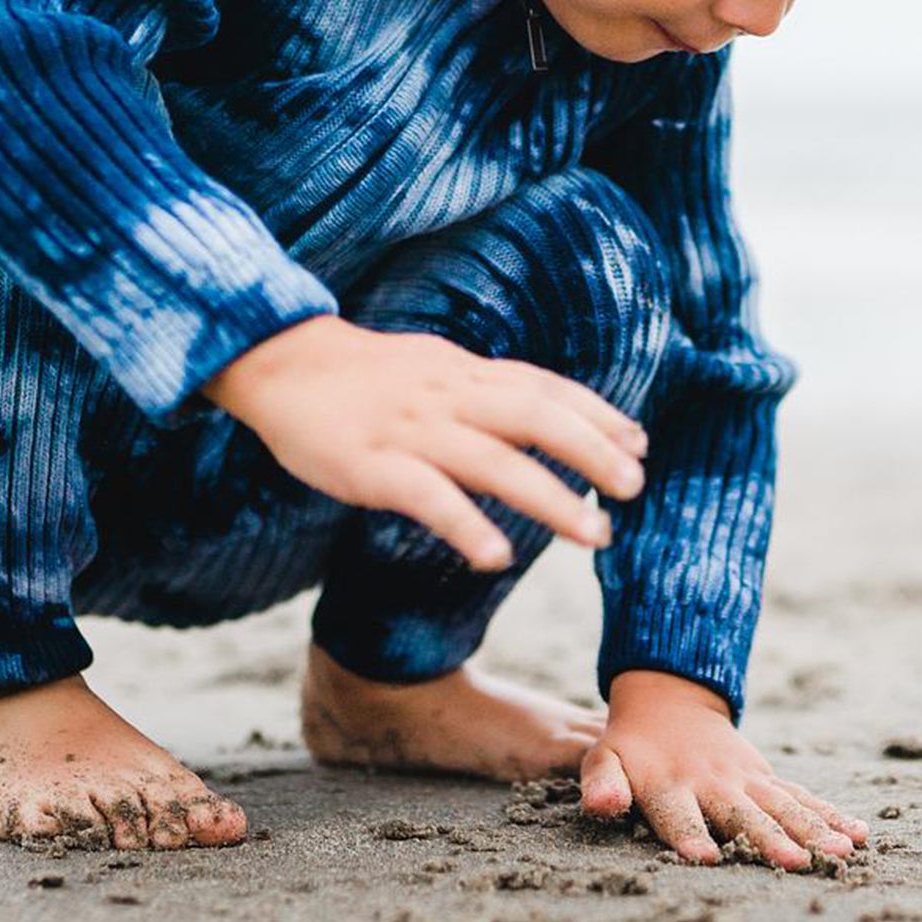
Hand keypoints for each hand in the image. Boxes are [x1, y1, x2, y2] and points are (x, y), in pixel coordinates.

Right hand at [200, 314, 647, 570]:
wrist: (282, 364)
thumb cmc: (364, 374)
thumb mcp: (433, 366)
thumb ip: (483, 389)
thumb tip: (541, 410)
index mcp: (464, 371)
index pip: (544, 387)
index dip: (595, 414)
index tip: (639, 443)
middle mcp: (448, 395)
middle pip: (534, 416)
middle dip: (591, 450)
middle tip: (635, 487)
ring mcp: (412, 429)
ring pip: (494, 461)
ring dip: (551, 498)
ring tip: (596, 535)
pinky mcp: (372, 465)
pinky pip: (427, 496)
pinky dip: (465, 525)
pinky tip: (497, 557)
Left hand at [578, 669, 869, 869]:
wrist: (669, 701)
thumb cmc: (632, 746)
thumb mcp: (604, 759)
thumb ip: (601, 783)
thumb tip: (602, 804)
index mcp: (670, 785)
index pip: (679, 815)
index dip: (690, 835)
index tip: (706, 858)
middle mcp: (714, 783)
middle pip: (743, 815)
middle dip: (769, 839)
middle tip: (794, 863)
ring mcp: (746, 779)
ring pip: (783, 805)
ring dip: (812, 829)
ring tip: (841, 852)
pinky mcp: (767, 778)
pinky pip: (802, 796)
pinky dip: (830, 814)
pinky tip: (859, 834)